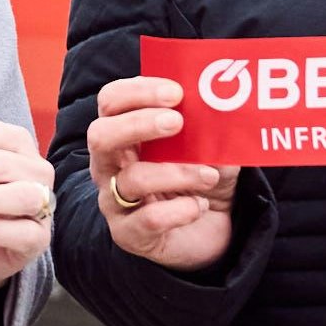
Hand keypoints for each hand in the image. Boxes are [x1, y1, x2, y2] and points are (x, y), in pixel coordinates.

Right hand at [86, 75, 240, 272]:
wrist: (208, 234)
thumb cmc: (201, 181)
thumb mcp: (211, 149)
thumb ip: (212, 130)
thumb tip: (225, 112)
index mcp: (123, 135)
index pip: (111, 102)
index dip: (137, 92)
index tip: (176, 92)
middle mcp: (110, 166)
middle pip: (100, 136)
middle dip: (138, 124)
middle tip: (177, 121)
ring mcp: (115, 202)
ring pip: (132, 179)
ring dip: (177, 173)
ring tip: (209, 175)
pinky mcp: (130, 234)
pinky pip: (149, 219)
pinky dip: (181, 210)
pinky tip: (200, 206)